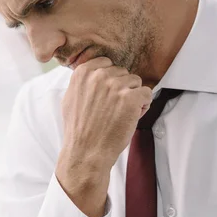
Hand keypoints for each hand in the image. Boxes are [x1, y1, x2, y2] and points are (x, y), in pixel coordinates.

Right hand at [61, 56, 151, 171]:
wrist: (86, 153)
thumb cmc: (79, 130)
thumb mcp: (70, 99)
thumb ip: (82, 83)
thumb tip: (93, 73)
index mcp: (83, 73)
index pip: (106, 63)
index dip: (110, 80)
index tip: (107, 95)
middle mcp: (99, 76)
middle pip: (122, 72)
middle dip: (122, 88)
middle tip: (113, 108)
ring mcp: (115, 86)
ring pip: (136, 82)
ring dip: (133, 97)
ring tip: (122, 114)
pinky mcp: (131, 98)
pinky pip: (147, 94)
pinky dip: (143, 105)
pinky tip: (132, 117)